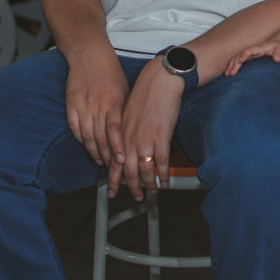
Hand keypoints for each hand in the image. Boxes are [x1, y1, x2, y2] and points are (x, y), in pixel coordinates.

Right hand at [64, 57, 128, 166]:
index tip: (121, 161)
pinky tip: (88, 147)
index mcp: (114, 102)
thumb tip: (131, 133)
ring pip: (87, 136)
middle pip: (100, 138)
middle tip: (112, 168)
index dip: (117, 148)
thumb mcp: (125, 91)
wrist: (90, 56)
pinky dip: (81, 140)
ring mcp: (82, 106)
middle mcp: (98, 106)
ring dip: (93, 152)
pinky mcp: (71, 105)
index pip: (115, 131)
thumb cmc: (111, 73)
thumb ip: (125, 111)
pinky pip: (75, 128)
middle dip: (107, 156)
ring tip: (100, 161)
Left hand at [109, 58, 185, 200]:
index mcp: (121, 134)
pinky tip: (167, 181)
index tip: (112, 192)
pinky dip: (164, 174)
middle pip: (129, 171)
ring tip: (153, 192)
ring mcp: (145, 139)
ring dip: (149, 184)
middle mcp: (130, 140)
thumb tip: (128, 146)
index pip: (114, 163)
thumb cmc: (146, 95)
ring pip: (145, 170)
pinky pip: (162, 161)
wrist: (159, 81)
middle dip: (132, 188)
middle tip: (136, 198)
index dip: (113, 180)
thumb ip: (126, 132)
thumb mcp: (129, 114)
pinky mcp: (161, 137)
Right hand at [224, 41, 279, 75]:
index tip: (240, 61)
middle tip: (231, 73)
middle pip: (240, 55)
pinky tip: (228, 73)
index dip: (244, 55)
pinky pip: (237, 61)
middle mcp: (251, 50)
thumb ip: (279, 53)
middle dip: (234, 64)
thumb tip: (277, 59)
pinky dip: (231, 66)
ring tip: (226, 74)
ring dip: (230, 66)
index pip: (249, 50)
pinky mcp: (247, 58)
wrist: (274, 44)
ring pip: (236, 58)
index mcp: (258, 48)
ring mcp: (248, 54)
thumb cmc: (278, 47)